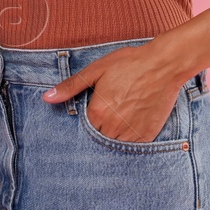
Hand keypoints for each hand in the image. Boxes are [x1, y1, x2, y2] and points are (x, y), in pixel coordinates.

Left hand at [41, 43, 184, 142]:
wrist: (163, 65)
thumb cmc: (128, 64)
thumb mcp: (96, 70)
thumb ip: (71, 87)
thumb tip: (47, 98)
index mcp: (97, 113)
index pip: (84, 126)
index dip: (89, 116)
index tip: (97, 107)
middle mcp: (113, 128)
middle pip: (99, 136)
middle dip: (101, 126)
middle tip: (112, 107)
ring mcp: (131, 134)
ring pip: (115, 143)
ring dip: (115, 132)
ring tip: (124, 112)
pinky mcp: (147, 136)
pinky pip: (132, 145)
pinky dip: (130, 136)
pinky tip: (134, 118)